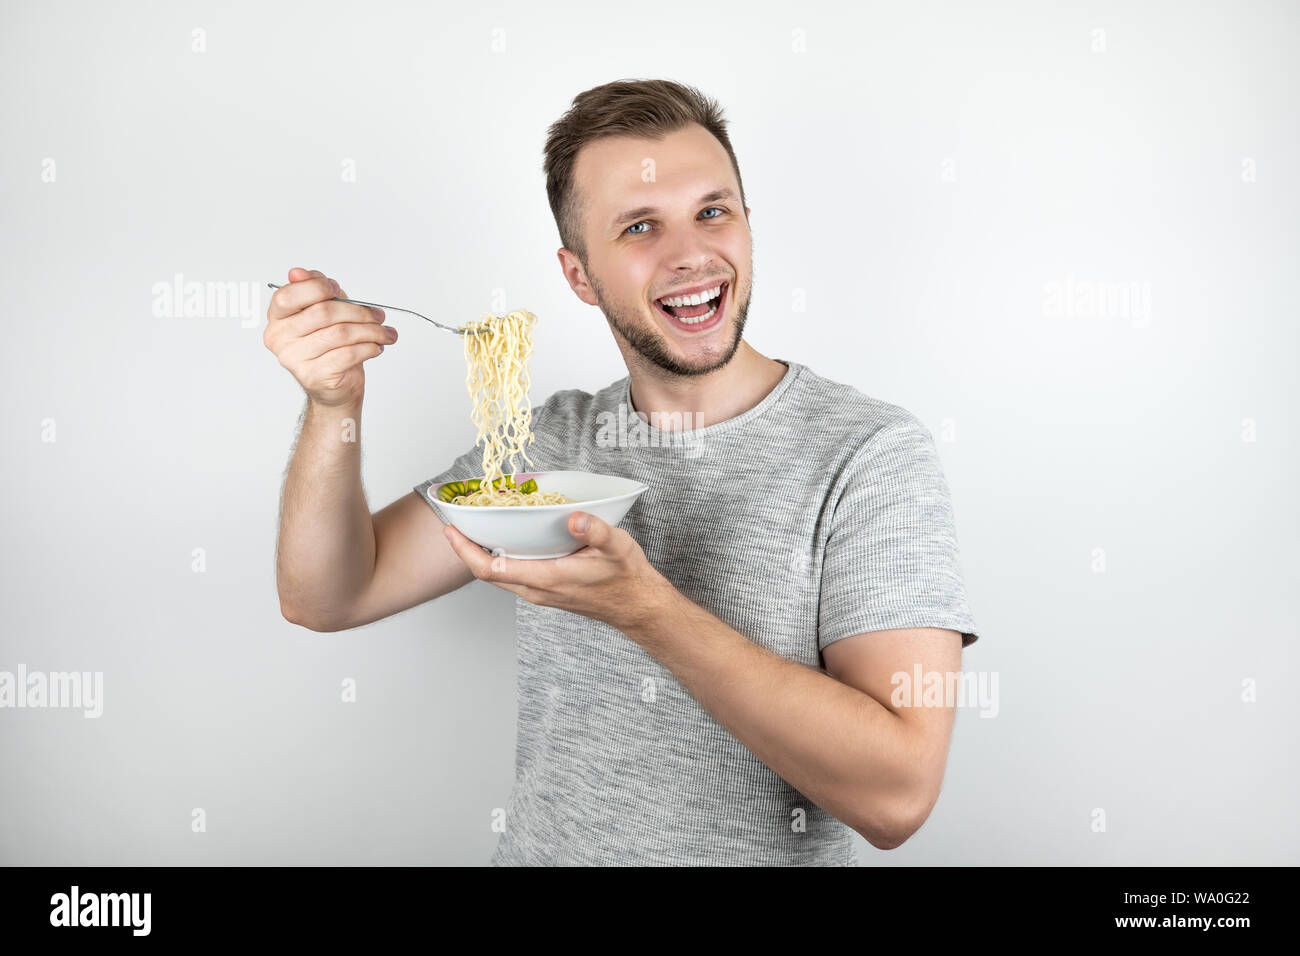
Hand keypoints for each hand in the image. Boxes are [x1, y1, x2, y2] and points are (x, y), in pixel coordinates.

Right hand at [262, 267, 397, 407]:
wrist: (333, 387)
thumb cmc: (329, 346)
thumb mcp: (323, 311)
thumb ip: (315, 290)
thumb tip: (299, 272)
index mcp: (278, 318)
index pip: (289, 295)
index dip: (316, 287)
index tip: (337, 289)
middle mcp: (280, 338)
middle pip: (323, 313)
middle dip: (358, 311)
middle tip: (377, 315)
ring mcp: (294, 359)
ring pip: (340, 333)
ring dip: (370, 331)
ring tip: (383, 333)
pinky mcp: (314, 376)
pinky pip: (348, 354)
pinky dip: (368, 348)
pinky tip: (376, 347)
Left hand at [442, 511, 673, 633]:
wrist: (638, 606)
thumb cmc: (627, 577)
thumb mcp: (617, 547)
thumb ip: (596, 532)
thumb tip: (575, 518)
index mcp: (548, 579)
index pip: (492, 569)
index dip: (466, 550)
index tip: (451, 530)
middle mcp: (538, 590)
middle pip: (487, 574)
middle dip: (467, 549)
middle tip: (456, 522)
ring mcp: (541, 593)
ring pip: (499, 576)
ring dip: (482, 555)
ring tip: (475, 529)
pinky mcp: (547, 591)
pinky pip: (513, 577)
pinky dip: (500, 560)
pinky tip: (506, 541)